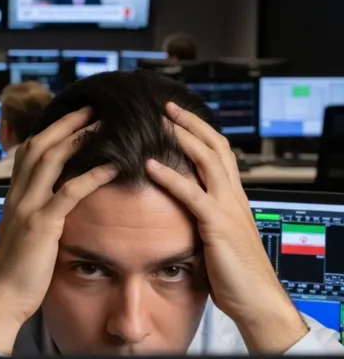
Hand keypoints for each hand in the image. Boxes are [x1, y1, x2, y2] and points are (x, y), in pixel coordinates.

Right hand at [0, 107, 117, 353]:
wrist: (1, 296)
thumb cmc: (16, 271)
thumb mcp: (23, 234)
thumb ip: (35, 215)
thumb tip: (53, 207)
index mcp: (14, 196)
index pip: (28, 152)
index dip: (49, 132)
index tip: (71, 119)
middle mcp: (18, 195)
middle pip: (38, 146)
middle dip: (64, 125)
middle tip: (89, 110)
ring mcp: (28, 207)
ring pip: (50, 160)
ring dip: (77, 139)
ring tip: (101, 126)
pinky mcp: (42, 225)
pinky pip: (69, 193)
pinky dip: (91, 176)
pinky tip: (111, 167)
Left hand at [146, 101, 308, 353]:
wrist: (256, 300)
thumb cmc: (234, 274)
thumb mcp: (216, 237)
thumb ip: (202, 218)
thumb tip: (180, 209)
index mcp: (234, 198)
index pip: (220, 154)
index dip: (201, 133)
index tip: (179, 118)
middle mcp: (234, 197)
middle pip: (216, 148)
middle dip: (192, 124)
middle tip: (168, 107)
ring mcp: (228, 209)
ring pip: (208, 161)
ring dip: (183, 138)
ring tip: (161, 122)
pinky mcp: (217, 225)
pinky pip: (192, 195)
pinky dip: (170, 177)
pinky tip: (150, 166)